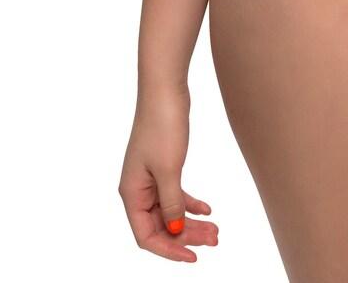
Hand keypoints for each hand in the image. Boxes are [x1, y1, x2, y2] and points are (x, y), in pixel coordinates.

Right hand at [118, 83, 218, 261]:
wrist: (165, 90)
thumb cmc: (162, 126)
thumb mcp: (169, 170)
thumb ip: (172, 204)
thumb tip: (175, 232)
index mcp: (132, 193)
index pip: (146, 235)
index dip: (169, 250)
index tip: (193, 257)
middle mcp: (137, 188)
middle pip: (160, 225)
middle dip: (186, 236)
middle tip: (214, 240)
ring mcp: (150, 177)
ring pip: (170, 211)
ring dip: (191, 222)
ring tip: (216, 229)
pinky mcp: (163, 165)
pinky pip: (175, 193)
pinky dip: (190, 203)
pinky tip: (208, 209)